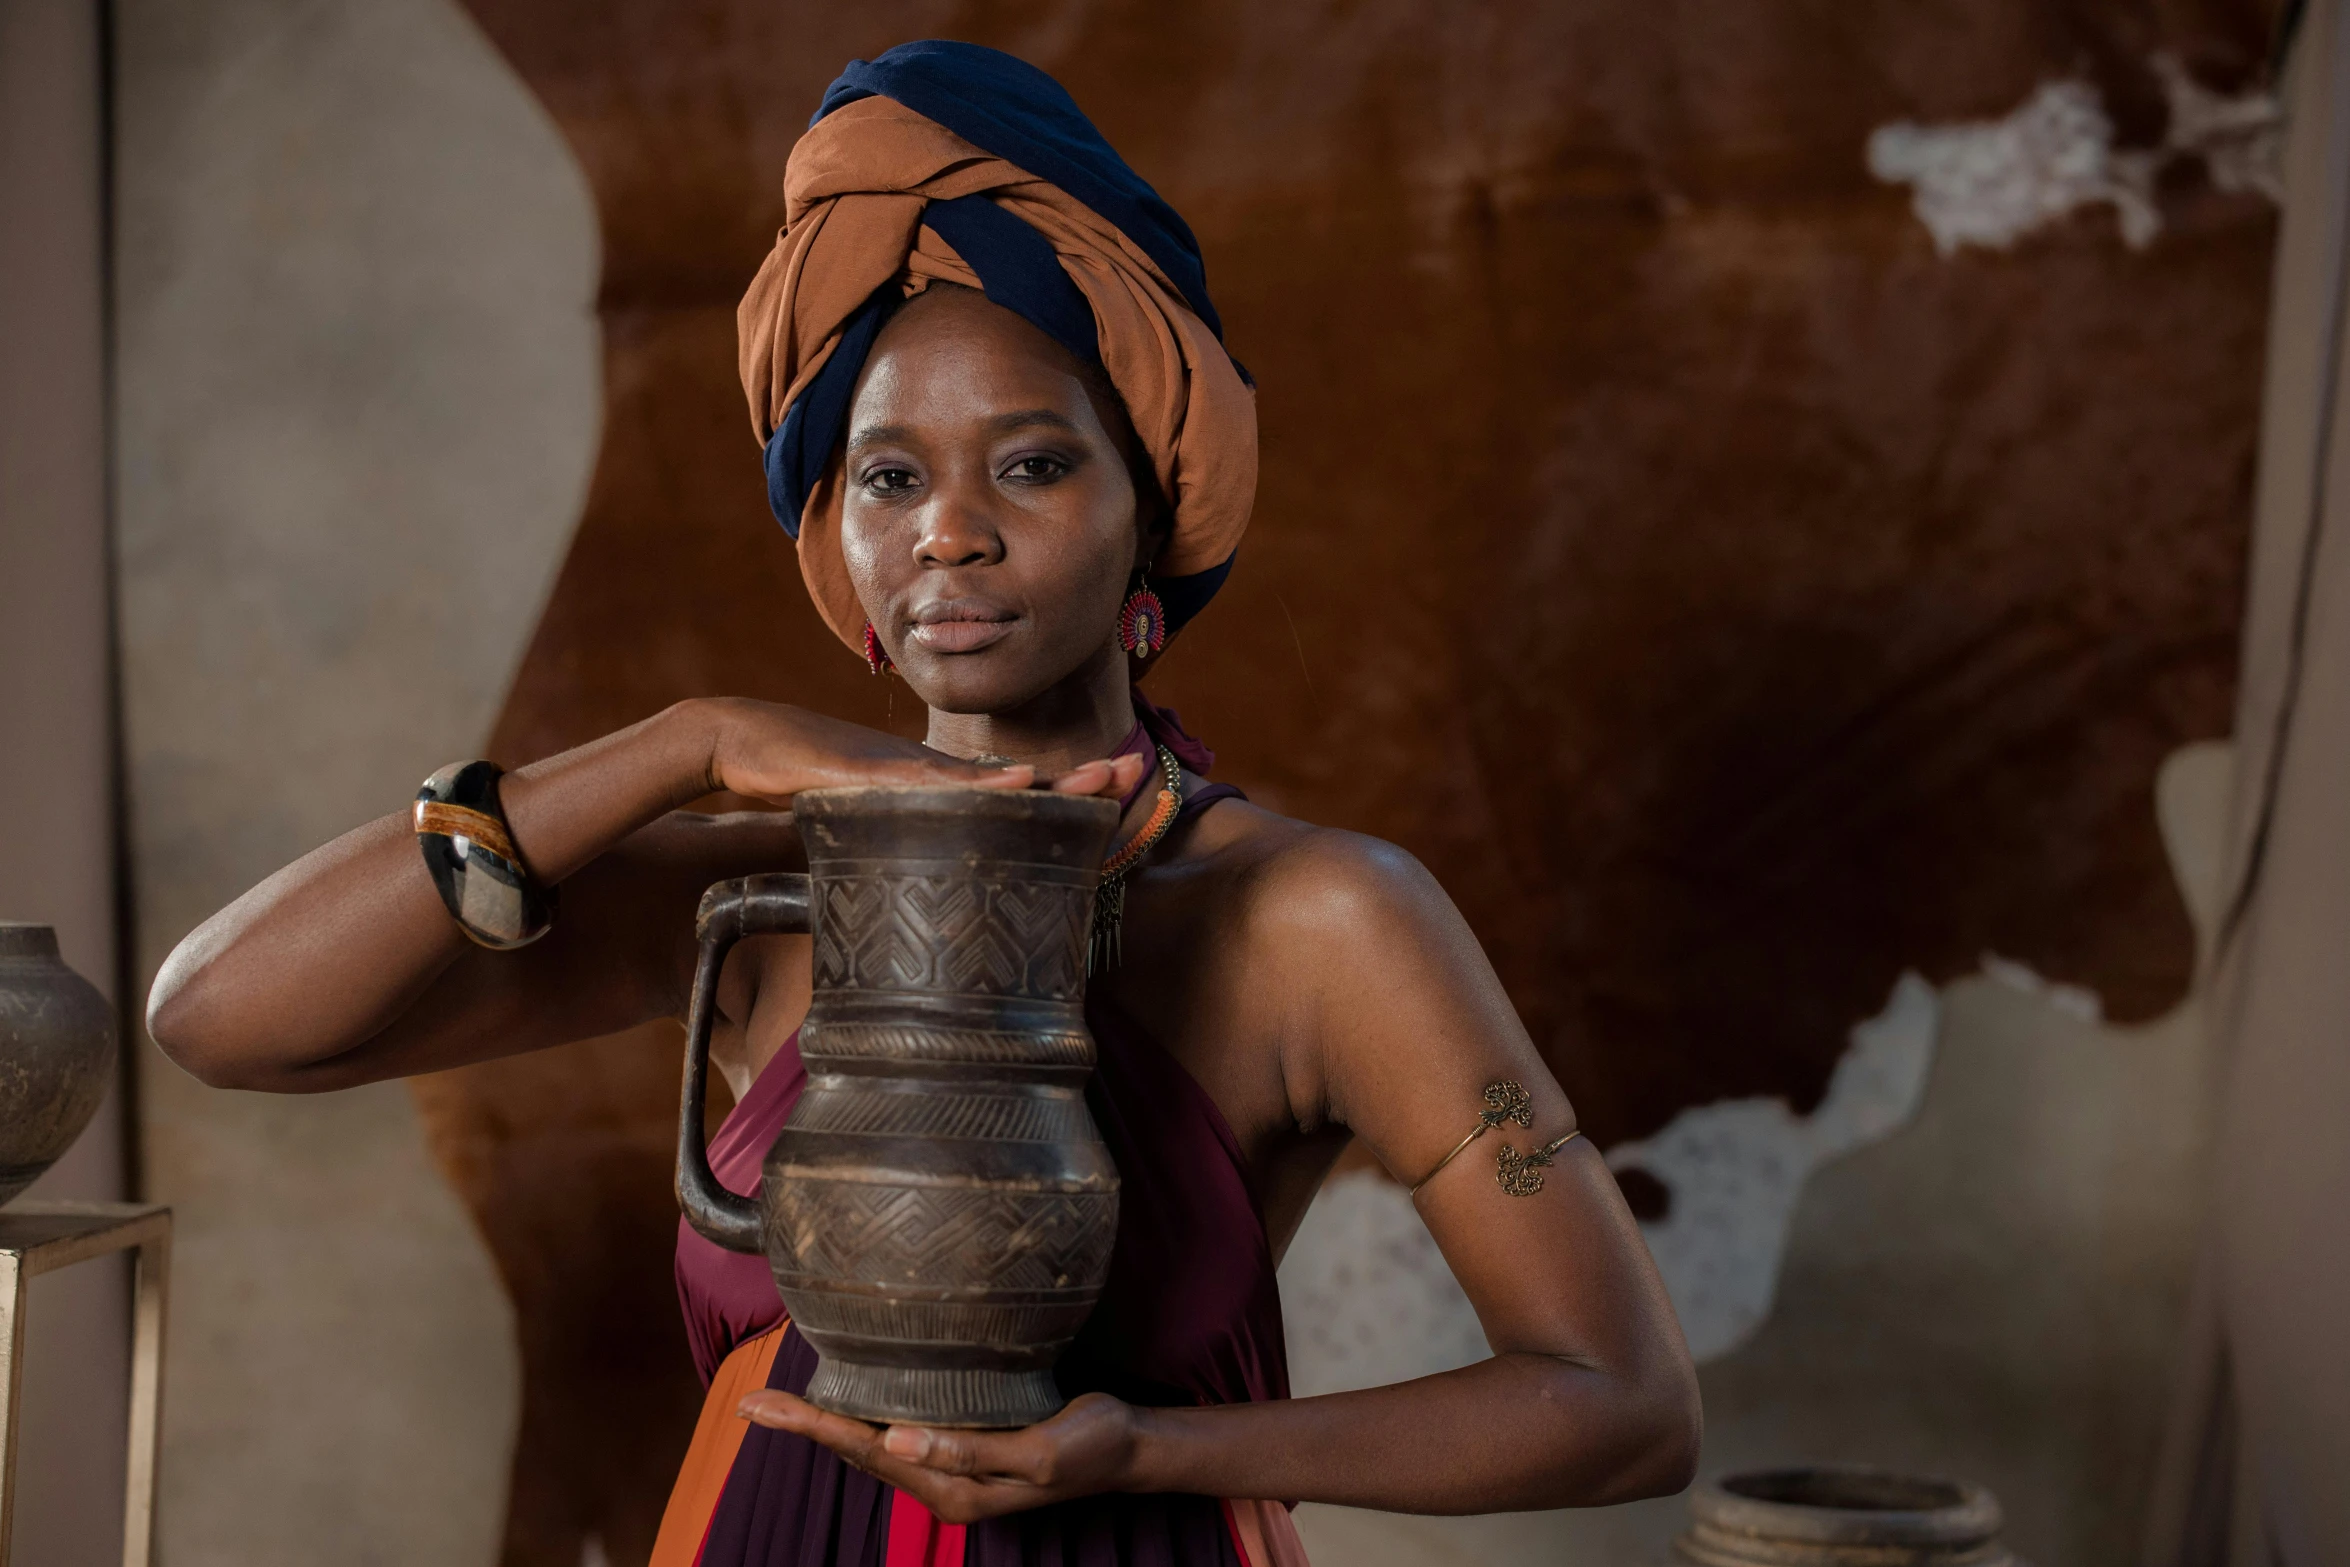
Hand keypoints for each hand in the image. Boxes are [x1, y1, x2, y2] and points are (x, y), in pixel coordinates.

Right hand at [697, 698, 1146, 804]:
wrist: (736, 738)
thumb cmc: (794, 777)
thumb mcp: (852, 816)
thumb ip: (887, 838)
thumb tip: (914, 877)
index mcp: (929, 785)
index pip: (1008, 793)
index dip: (1061, 795)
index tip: (1113, 796)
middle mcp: (927, 771)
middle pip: (1015, 781)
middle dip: (1075, 781)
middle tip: (1131, 775)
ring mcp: (901, 769)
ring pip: (984, 780)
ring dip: (1045, 783)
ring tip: (1096, 783)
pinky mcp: (867, 774)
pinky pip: (930, 783)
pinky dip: (975, 787)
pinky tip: (1014, 786)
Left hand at [737, 1389, 1145, 1523]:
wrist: (1128, 1447)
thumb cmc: (1092, 1444)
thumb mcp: (1039, 1451)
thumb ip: (970, 1450)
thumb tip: (898, 1442)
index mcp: (953, 1490)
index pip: (868, 1453)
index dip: (812, 1428)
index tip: (759, 1409)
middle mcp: (943, 1483)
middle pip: (859, 1451)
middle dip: (805, 1426)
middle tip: (751, 1404)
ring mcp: (952, 1468)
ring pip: (875, 1443)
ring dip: (829, 1421)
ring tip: (783, 1404)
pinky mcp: (964, 1447)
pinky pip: (901, 1432)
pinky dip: (867, 1414)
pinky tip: (854, 1397)